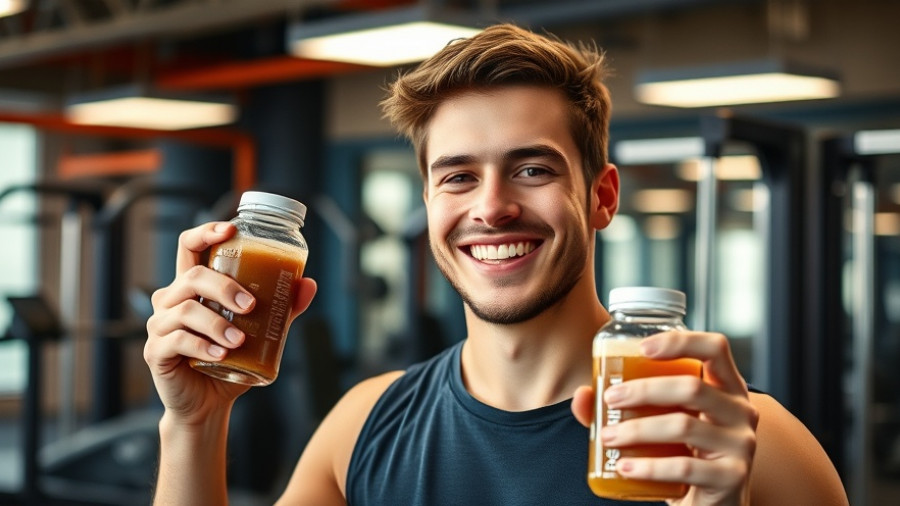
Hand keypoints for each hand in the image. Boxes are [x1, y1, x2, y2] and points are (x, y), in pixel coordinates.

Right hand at [144, 221, 316, 424]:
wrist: (208, 404)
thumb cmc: (230, 361)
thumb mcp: (260, 331)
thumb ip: (281, 308)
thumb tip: (309, 284)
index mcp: (192, 288)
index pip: (189, 247)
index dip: (206, 232)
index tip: (231, 230)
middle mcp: (170, 300)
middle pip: (192, 276)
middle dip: (223, 286)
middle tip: (250, 304)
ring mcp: (159, 326)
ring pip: (185, 309)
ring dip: (216, 323)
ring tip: (239, 339)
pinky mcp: (155, 351)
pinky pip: (177, 340)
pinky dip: (202, 345)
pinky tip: (221, 354)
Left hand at [572, 331, 757, 505]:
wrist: (712, 502)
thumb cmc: (684, 453)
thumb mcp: (660, 423)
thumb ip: (623, 407)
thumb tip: (582, 395)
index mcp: (726, 387)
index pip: (715, 348)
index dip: (680, 341)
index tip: (642, 348)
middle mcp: (740, 410)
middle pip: (692, 387)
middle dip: (643, 390)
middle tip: (610, 399)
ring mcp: (741, 444)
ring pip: (684, 425)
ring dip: (637, 429)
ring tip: (607, 437)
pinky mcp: (731, 477)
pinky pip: (684, 467)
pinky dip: (649, 466)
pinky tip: (625, 467)